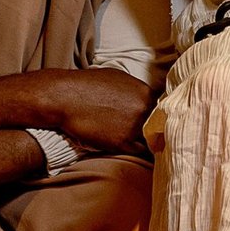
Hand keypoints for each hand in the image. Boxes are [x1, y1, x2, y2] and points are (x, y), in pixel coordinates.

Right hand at [39, 68, 154, 155]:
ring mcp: (134, 125)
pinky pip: (137, 151)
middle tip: (159, 138)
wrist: (65, 97)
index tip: (162, 123)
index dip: (163, 116)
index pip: (164, 107)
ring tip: (150, 148)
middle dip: (160, 130)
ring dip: (150, 144)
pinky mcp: (121, 142)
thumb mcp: (117, 77)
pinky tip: (135, 151)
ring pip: (151, 139)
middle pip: (161, 124)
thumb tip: (143, 96)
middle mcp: (143, 107)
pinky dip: (137, 152)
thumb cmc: (87, 85)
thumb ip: (135, 89)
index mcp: (145, 91)